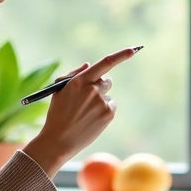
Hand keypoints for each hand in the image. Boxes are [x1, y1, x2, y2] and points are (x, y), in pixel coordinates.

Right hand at [23, 46, 139, 174]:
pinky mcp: (108, 114)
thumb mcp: (60, 91)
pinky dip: (104, 111)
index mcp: (79, 81)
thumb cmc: (57, 114)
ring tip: (85, 114)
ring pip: (107, 95)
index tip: (133, 50)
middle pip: (106, 81)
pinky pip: (111, 106)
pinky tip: (91, 119)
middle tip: (88, 99)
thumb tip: (89, 65)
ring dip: (100, 101)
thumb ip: (74, 75)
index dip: (121, 55)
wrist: (58, 140)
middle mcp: (92, 89)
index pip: (105, 63)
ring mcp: (101, 102)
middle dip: (100, 86)